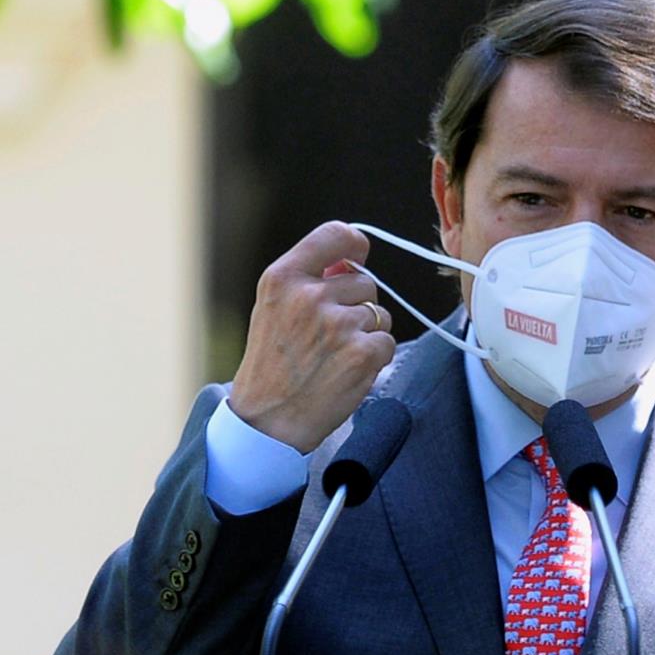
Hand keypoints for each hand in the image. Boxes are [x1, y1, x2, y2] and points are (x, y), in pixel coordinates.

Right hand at [228, 221, 396, 453]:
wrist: (268, 419)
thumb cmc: (273, 364)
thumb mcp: (273, 308)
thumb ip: (310, 279)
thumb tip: (352, 260)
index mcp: (283, 278)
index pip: (334, 235)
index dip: (353, 245)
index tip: (356, 257)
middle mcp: (310, 296)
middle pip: (365, 282)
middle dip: (356, 307)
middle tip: (328, 337)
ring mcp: (337, 324)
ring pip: (379, 314)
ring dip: (367, 334)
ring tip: (334, 356)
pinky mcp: (361, 353)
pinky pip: (386, 341)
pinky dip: (374, 358)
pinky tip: (346, 371)